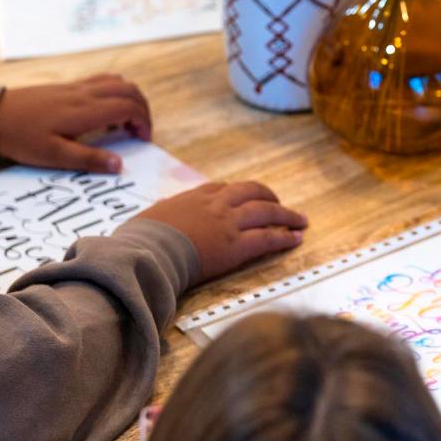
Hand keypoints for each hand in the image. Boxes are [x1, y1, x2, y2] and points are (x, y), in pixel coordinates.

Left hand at [0, 74, 152, 173]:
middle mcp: (84, 94)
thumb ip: (88, 160)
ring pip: (117, 82)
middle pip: (129, 90)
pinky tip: (106, 110)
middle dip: (143, 108)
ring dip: (131, 98)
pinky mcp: (68, 86)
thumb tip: (120, 165)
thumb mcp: (53, 156)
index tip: (142, 140)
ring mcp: (76, 87)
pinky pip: (102, 80)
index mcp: (85, 111)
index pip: (128, 107)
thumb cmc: (22, 139)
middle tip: (140, 131)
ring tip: (127, 121)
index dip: (143, 122)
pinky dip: (116, 91)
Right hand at [135, 181, 306, 284]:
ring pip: (266, 212)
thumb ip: (161, 214)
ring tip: (300, 220)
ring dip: (286, 215)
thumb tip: (156, 212)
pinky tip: (296, 238)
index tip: (247, 197)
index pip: (223, 188)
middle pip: (251, 192)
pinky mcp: (235, 245)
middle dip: (268, 196)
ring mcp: (228, 223)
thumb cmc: (139, 239)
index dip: (239, 193)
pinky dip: (285, 237)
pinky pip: (267, 238)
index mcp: (194, 197)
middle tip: (279, 204)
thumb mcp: (148, 217)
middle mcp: (215, 205)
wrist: (145, 252)